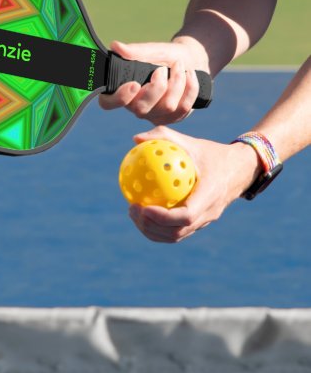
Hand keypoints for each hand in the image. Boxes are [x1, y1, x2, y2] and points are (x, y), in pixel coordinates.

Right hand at [99, 39, 208, 124]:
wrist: (190, 60)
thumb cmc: (165, 56)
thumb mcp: (152, 50)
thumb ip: (135, 51)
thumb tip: (116, 46)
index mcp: (122, 90)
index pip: (108, 103)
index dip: (119, 98)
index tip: (134, 84)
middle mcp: (135, 106)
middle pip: (141, 109)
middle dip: (157, 87)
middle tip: (162, 69)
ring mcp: (154, 115)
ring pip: (167, 107)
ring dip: (177, 82)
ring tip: (179, 66)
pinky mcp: (172, 118)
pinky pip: (183, 108)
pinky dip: (190, 87)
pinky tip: (190, 75)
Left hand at [127, 126, 261, 242]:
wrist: (240, 169)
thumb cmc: (212, 153)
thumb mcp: (191, 142)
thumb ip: (164, 137)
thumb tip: (136, 139)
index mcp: (210, 195)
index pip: (186, 216)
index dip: (163, 217)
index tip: (143, 207)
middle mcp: (209, 213)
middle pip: (177, 232)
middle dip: (151, 226)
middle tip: (132, 209)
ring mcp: (205, 221)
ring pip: (176, 236)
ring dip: (152, 230)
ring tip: (134, 213)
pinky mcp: (200, 223)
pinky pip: (177, 231)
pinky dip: (158, 228)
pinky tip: (143, 213)